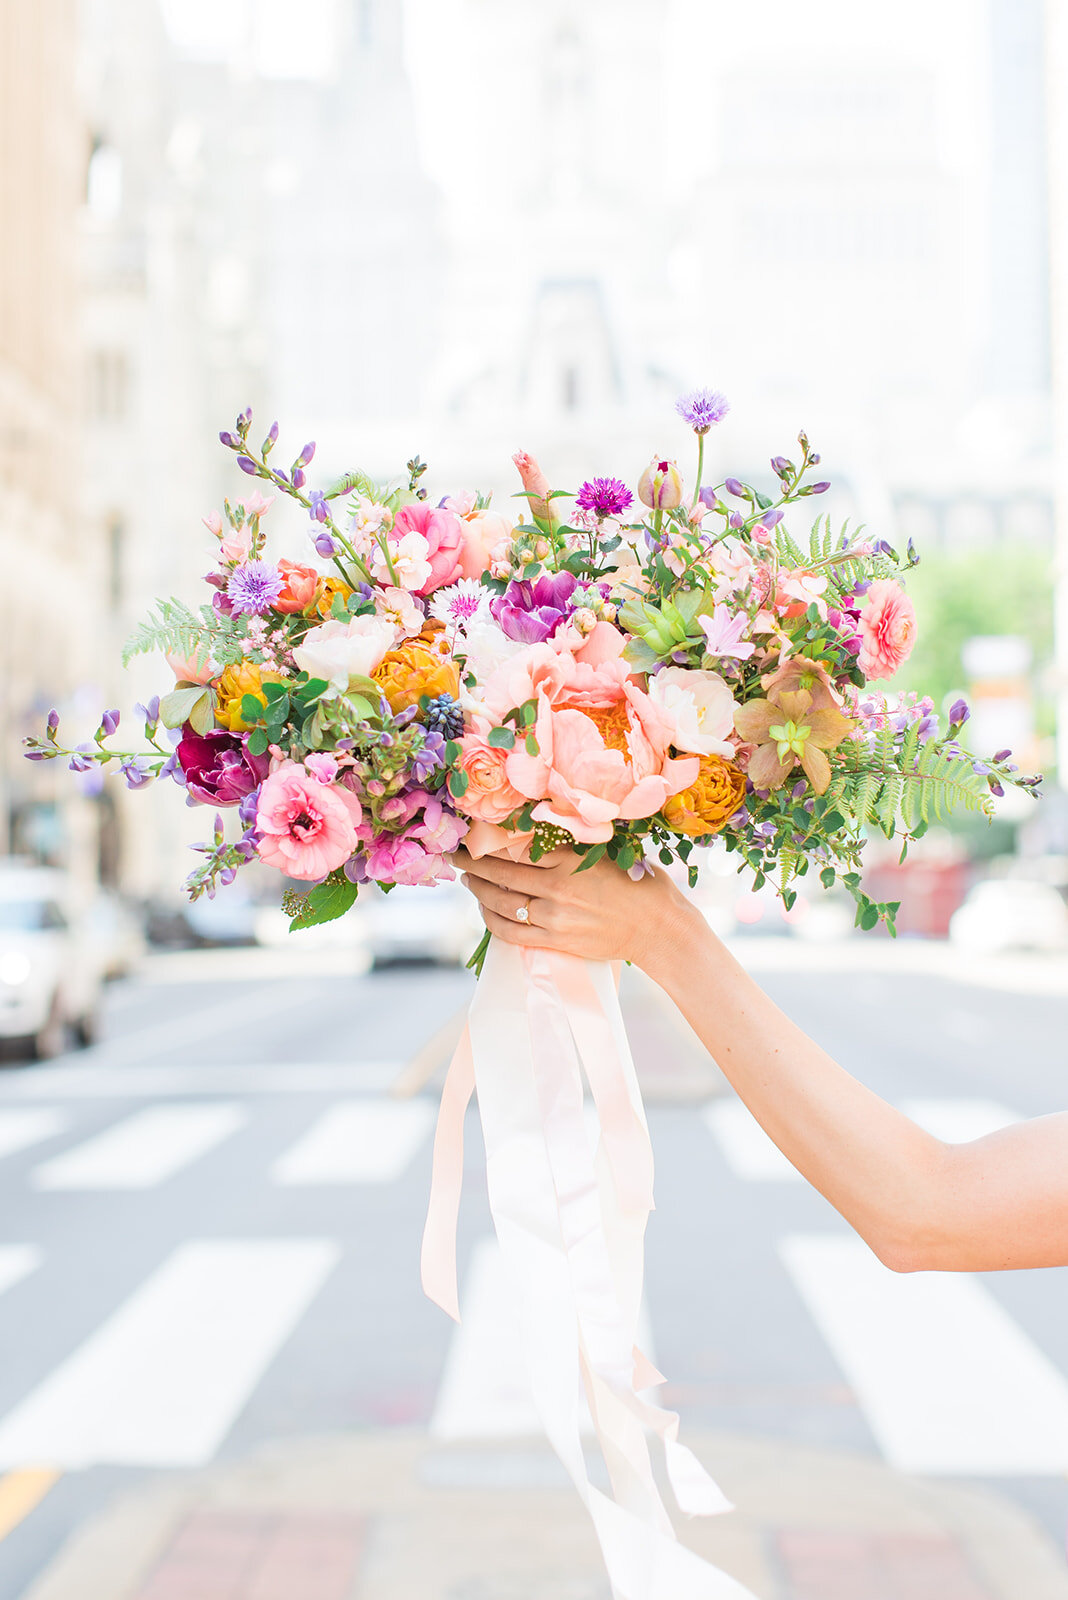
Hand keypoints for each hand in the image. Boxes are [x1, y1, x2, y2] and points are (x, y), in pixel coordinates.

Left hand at [452, 846, 699, 972]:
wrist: (660, 930)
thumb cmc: (642, 885)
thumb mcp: (612, 852)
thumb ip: (578, 844)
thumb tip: (545, 829)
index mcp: (573, 858)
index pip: (520, 845)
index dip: (492, 839)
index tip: (475, 833)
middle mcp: (558, 885)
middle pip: (501, 872)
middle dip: (473, 863)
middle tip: (456, 855)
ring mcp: (554, 916)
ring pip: (501, 901)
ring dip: (479, 890)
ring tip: (468, 880)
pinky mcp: (555, 941)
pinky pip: (510, 930)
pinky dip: (491, 919)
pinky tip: (485, 909)